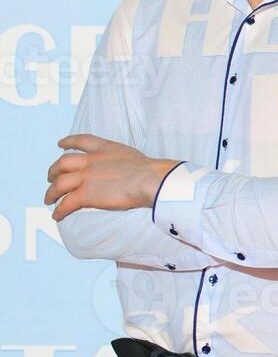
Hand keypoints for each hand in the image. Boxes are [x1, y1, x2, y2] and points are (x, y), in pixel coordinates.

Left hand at [44, 135, 179, 221]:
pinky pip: (66, 203)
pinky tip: (57, 215)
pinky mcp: (85, 194)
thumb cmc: (150, 171)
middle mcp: (91, 161)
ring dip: (51, 193)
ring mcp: (86, 177)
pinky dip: (59, 210)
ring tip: (49, 199)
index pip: (81, 140)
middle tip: (51, 177)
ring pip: (59, 184)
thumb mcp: (131, 156)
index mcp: (104, 148)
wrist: (149, 179)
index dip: (68, 142)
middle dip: (54, 171)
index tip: (61, 144)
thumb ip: (120, 161)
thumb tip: (124, 172)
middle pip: (62, 163)